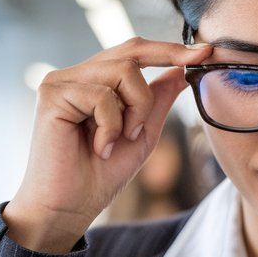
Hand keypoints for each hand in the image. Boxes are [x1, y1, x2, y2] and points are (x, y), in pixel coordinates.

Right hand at [3, 38, 212, 252]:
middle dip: (150, 89)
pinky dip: (111, 125)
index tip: (206, 52)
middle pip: (131, 52)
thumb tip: (181, 71)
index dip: (170, 49)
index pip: (134, 51)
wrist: (69, 208)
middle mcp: (75, 75)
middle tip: (147, 124)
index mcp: (94, 80)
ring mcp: (61, 81)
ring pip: (123, 71)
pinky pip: (102, 95)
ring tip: (118, 141)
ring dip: (134, 111)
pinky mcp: (52, 94)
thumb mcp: (142, 134)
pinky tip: (98, 148)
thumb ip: (158, 100)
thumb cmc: (100, 175)